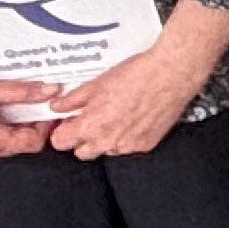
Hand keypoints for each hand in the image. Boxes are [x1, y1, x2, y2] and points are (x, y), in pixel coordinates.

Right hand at [0, 66, 62, 166]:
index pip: (31, 144)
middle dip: (28, 128)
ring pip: (2, 150)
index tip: (46, 110)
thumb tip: (49, 91)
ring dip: (11, 132)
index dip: (44, 126)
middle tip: (31, 106)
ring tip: (9, 109)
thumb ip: (22, 92)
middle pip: (18, 148)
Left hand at [49, 27, 227, 160]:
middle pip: (82, 153)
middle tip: (90, 119)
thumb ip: (73, 99)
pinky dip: (126, 137)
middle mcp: (108, 141)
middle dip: (82, 139)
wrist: (170, 74)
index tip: (67, 123)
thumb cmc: (137, 75)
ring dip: (105, 138)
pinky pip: (127, 147)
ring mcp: (128, 146)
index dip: (62, 132)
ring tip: (116, 115)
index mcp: (91, 126)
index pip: (60, 143)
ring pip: (106, 150)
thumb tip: (58, 106)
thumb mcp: (97, 83)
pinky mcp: (145, 145)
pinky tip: (132, 118)